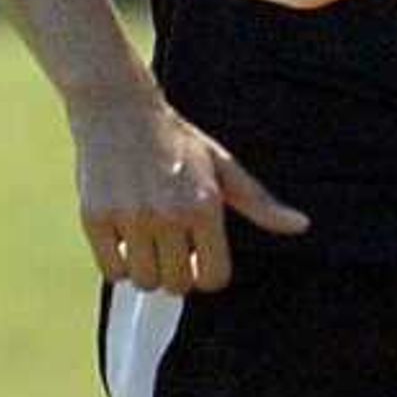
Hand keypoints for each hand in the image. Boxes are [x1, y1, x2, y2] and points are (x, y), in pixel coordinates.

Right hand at [67, 88, 305, 292]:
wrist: (118, 111)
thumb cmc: (176, 142)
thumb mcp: (224, 167)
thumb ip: (260, 203)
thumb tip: (301, 225)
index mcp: (205, 206)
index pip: (213, 277)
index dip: (206, 273)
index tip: (198, 258)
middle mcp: (169, 215)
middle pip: (176, 285)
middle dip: (176, 273)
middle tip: (170, 247)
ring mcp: (130, 218)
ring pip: (144, 281)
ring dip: (146, 269)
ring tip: (147, 241)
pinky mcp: (95, 218)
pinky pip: (111, 270)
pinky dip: (117, 262)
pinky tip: (124, 238)